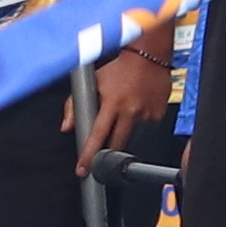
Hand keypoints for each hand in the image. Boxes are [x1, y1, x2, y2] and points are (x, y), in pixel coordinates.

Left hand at [76, 35, 168, 166]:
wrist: (148, 57)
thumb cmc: (118, 68)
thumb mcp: (92, 82)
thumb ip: (74, 104)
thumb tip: (67, 127)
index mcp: (112, 103)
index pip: (97, 135)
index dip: (89, 155)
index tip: (83, 169)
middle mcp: (131, 111)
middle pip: (116, 145)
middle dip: (107, 153)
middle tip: (101, 154)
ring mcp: (147, 115)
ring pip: (131, 140)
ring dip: (122, 138)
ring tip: (121, 119)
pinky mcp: (158, 116)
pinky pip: (145, 132)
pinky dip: (137, 129)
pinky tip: (134, 114)